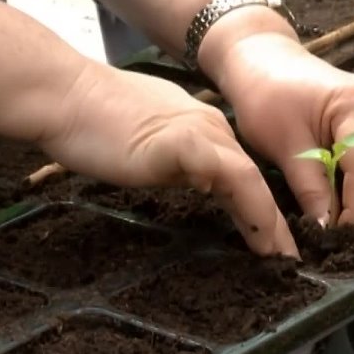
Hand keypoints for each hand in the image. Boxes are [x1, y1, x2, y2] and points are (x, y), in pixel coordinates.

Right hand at [40, 62, 298, 257]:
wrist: (65, 96)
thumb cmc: (95, 122)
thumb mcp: (150, 144)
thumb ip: (179, 161)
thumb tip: (197, 181)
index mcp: (202, 128)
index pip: (240, 173)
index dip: (257, 207)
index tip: (269, 240)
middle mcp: (210, 128)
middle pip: (252, 178)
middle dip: (272, 221)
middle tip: (288, 257)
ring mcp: (200, 133)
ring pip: (249, 179)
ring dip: (268, 220)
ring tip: (280, 255)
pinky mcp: (185, 143)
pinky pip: (229, 177)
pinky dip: (248, 206)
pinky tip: (257, 233)